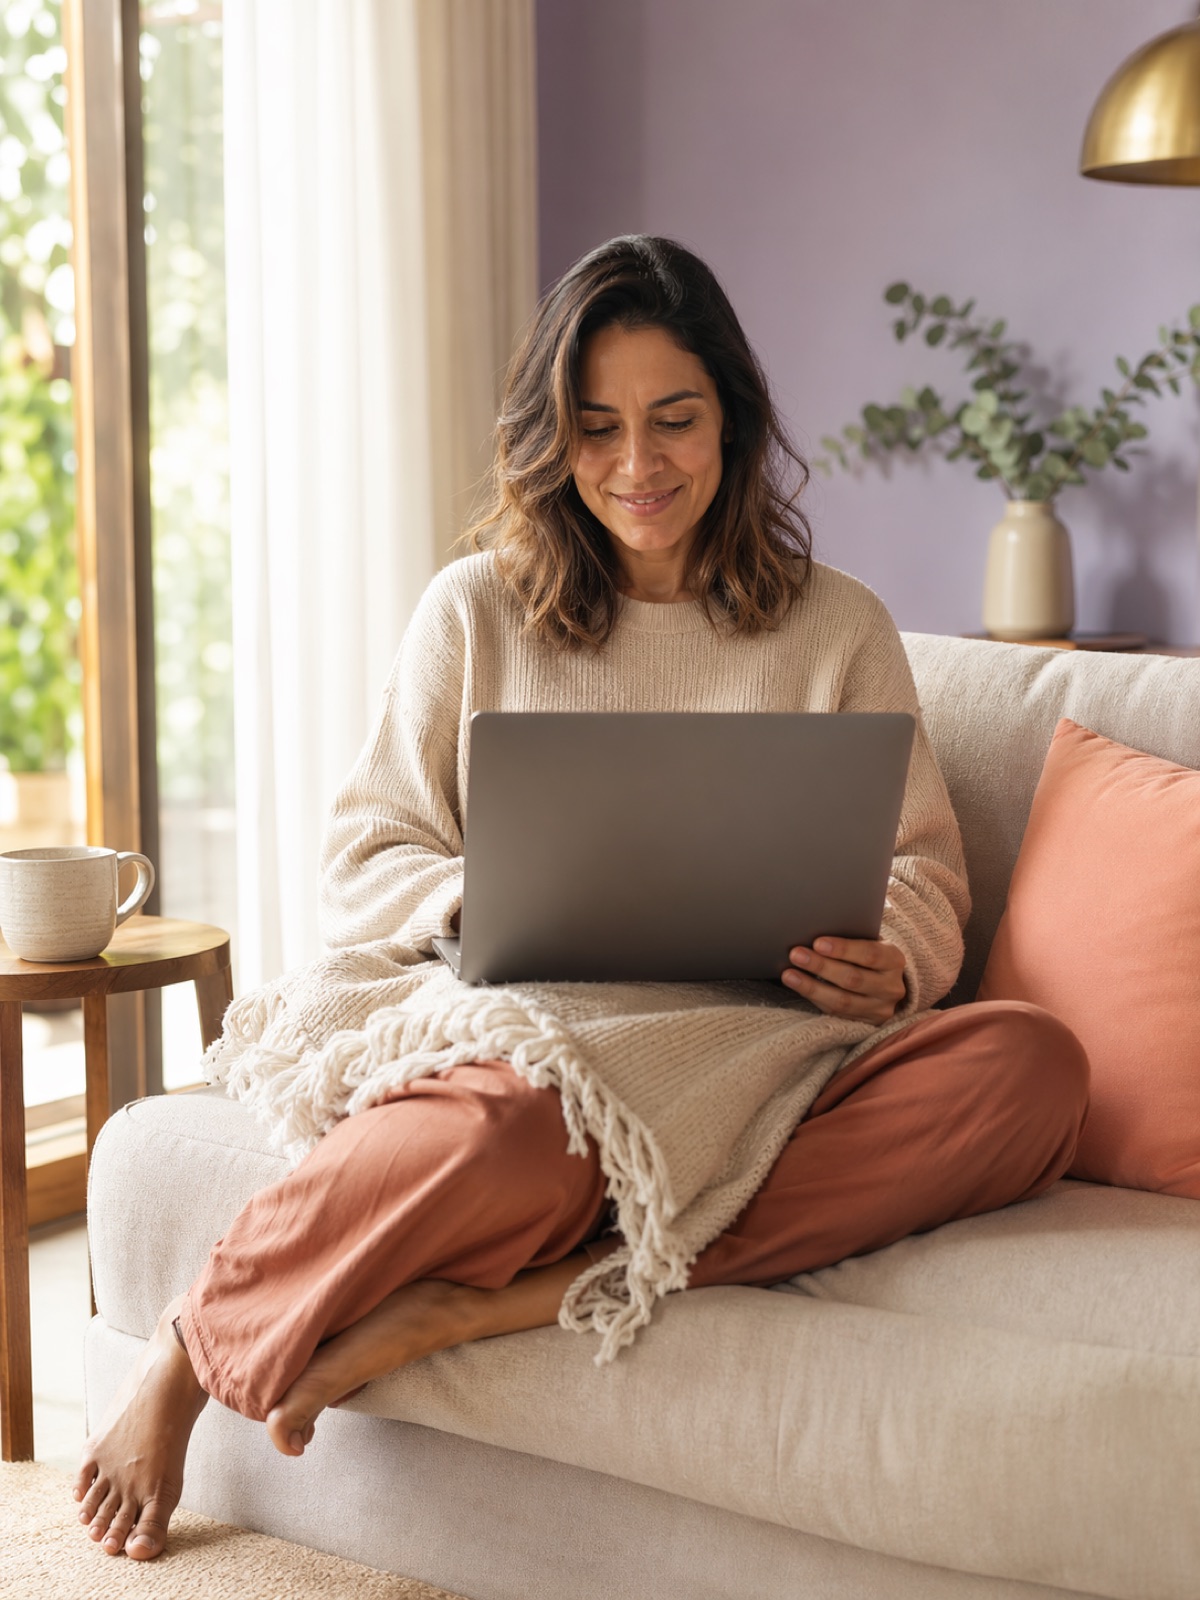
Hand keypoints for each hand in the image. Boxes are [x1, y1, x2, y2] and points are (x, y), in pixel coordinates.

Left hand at [781, 936, 905, 1022]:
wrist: (884, 980)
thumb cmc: (867, 953)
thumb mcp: (868, 942)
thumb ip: (850, 939)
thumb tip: (813, 934)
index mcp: (894, 959)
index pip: (870, 954)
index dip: (843, 949)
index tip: (817, 942)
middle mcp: (891, 987)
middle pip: (853, 979)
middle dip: (821, 966)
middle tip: (796, 954)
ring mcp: (880, 1009)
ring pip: (842, 1001)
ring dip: (811, 987)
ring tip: (789, 975)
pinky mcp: (866, 1023)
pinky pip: (835, 1012)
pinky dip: (814, 998)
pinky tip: (798, 987)